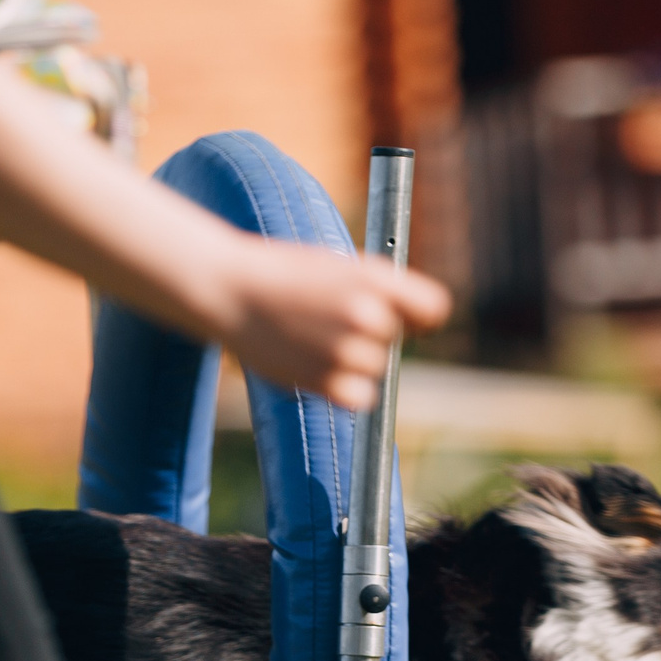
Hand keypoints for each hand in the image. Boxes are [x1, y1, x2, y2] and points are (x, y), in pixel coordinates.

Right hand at [209, 238, 451, 410]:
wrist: (227, 290)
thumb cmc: (282, 273)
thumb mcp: (338, 264)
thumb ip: (382, 289)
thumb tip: (425, 322)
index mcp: (373, 277)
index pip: (433, 308)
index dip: (418, 316)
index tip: (404, 318)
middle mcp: (366, 314)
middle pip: (396, 339)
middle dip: (372, 334)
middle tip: (327, 320)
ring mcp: (346, 351)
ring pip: (375, 367)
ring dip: (353, 361)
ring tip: (311, 338)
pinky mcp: (327, 383)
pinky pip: (361, 396)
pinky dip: (343, 388)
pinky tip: (313, 364)